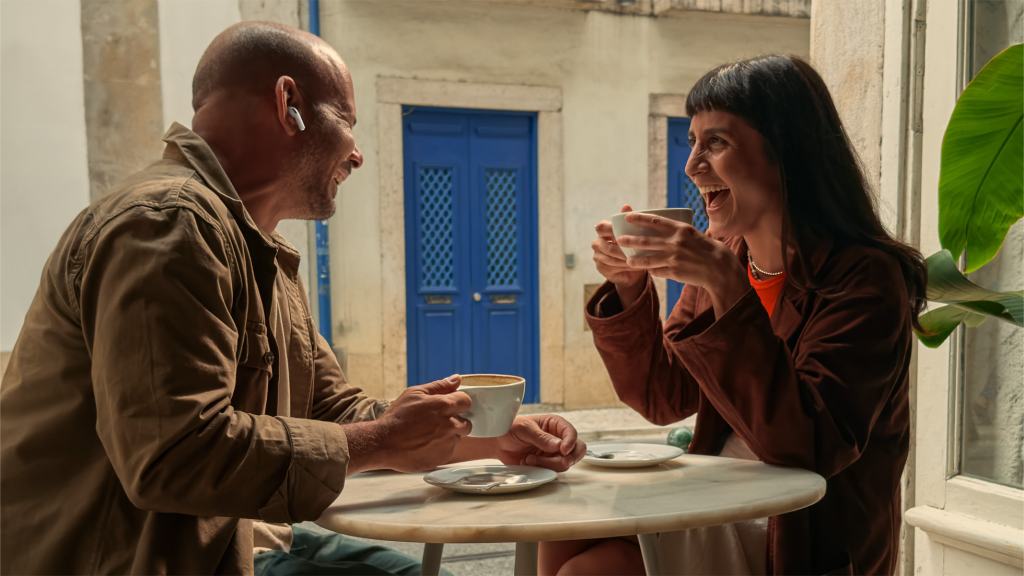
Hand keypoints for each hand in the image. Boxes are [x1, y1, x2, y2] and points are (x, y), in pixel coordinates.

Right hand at [364, 375, 472, 472]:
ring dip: (448, 436)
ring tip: (427, 434)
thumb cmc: (397, 417)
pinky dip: (440, 448)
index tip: (450, 406)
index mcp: (445, 406)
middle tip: (438, 422)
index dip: (458, 402)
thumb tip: (456, 379)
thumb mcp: (414, 393)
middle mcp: (450, 425)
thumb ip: (439, 386)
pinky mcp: (442, 458)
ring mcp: (447, 443)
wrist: (383, 443)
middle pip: (467, 423)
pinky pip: (448, 451)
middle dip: (456, 421)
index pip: (466, 401)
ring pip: (457, 438)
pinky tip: (425, 444)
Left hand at [493, 414, 585, 471]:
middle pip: (577, 450)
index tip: (562, 450)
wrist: (498, 443)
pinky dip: (542, 469)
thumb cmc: (509, 429)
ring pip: (566, 463)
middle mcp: (558, 438)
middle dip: (568, 458)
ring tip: (530, 459)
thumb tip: (558, 446)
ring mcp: (554, 452)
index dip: (570, 442)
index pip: (571, 433)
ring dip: (548, 464)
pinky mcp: (548, 464)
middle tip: (555, 461)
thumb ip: (541, 437)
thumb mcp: (524, 429)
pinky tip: (528, 462)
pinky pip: (554, 470)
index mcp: (555, 424)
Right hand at [592, 204, 646, 305]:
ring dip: (623, 258)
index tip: (624, 235)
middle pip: (602, 244)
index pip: (601, 227)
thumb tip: (626, 205)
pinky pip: (610, 267)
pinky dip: (622, 266)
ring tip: (637, 259)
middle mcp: (598, 242)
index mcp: (603, 231)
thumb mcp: (634, 232)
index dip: (609, 230)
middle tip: (632, 250)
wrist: (634, 267)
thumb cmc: (634, 246)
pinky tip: (632, 266)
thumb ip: (629, 219)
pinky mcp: (600, 267)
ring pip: (608, 257)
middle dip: (618, 248)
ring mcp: (597, 255)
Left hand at [616, 212, 747, 315]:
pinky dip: (652, 270)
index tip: (627, 217)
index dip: (639, 218)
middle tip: (619, 240)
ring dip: (635, 260)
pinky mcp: (674, 271)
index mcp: (680, 229)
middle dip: (630, 240)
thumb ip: (676, 232)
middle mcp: (675, 242)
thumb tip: (658, 229)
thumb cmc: (706, 248)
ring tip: (628, 260)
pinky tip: (648, 270)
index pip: (655, 221)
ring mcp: (674, 258)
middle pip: (646, 241)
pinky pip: (657, 271)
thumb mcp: (692, 234)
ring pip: (648, 259)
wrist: (719, 268)